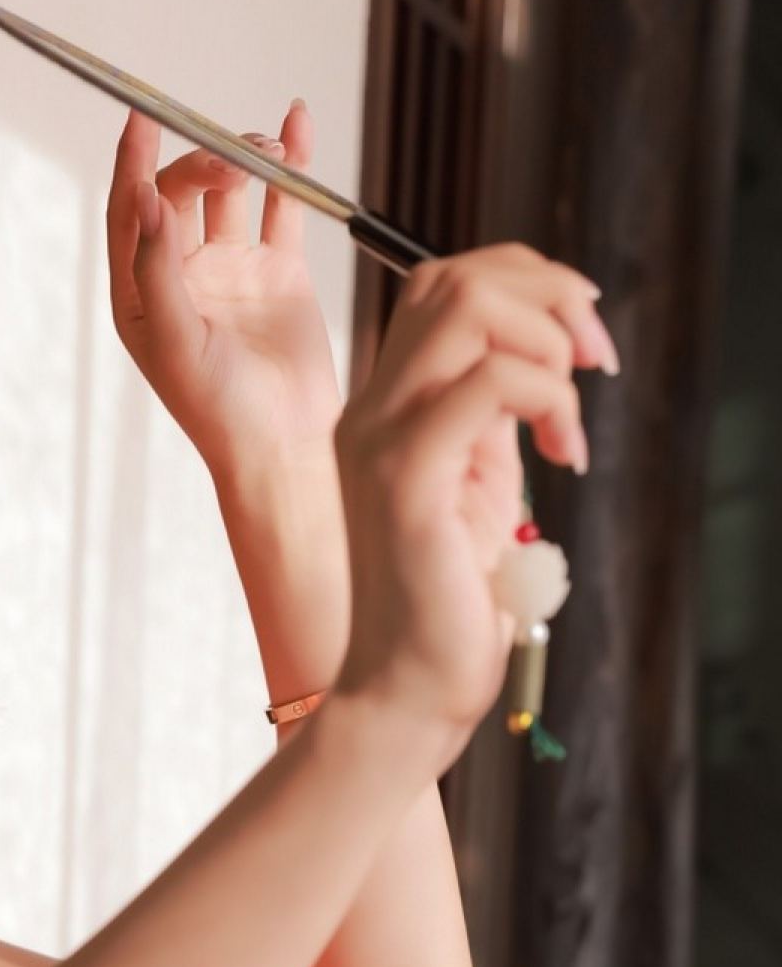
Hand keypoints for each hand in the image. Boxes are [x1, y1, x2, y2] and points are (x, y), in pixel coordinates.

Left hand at [105, 95, 345, 480]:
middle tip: (236, 161)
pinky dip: (290, 164)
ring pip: (232, 190)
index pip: (130, 211)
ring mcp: (231, 268)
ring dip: (247, 159)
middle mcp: (181, 274)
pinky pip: (281, 205)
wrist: (282, 446)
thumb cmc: (217, 410)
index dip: (133, 161)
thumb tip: (146, 198)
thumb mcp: (172, 339)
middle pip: (183, 190)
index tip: (142, 115)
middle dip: (206, 162)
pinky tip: (296, 127)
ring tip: (272, 153)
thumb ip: (155, 267)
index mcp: (140, 293)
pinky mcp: (279, 269)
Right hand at [331, 242, 618, 746]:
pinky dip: (546, 399)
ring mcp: (380, 440)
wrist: (408, 689)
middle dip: (549, 296)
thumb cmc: (448, 605)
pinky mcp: (405, 478)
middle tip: (594, 362)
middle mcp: (371, 411)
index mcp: (385, 408)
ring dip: (547, 344)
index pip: (446, 285)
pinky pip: (487, 384)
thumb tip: (543, 357)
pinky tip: (559, 452)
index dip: (528, 284)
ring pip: (468, 308)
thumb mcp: (480, 485)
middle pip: (456, 277)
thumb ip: (493, 417)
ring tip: (566, 418)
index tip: (583, 343)